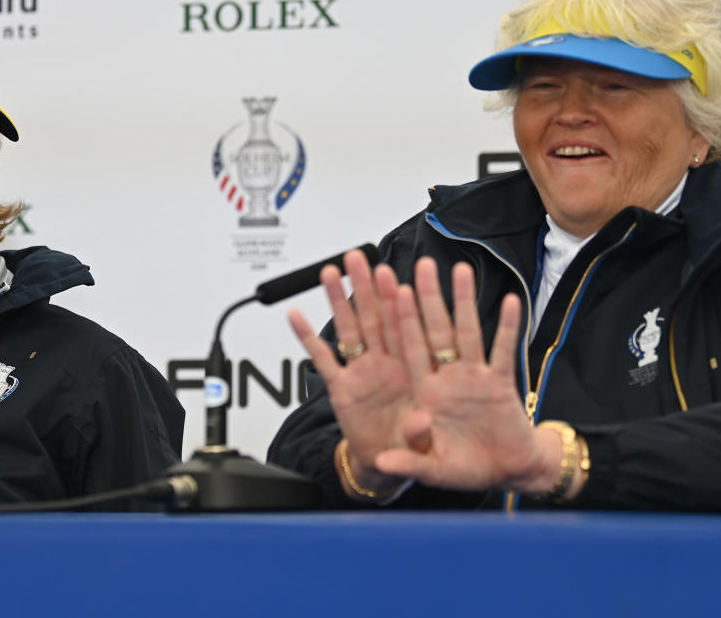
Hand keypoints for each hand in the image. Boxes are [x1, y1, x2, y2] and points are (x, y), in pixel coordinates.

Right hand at [288, 249, 412, 492]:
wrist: (389, 463)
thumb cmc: (413, 445)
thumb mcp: (423, 444)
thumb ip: (420, 432)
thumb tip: (419, 422)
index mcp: (412, 371)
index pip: (405, 330)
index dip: (398, 302)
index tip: (392, 276)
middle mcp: (386, 365)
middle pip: (375, 318)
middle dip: (366, 287)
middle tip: (359, 258)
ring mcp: (362, 373)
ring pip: (350, 329)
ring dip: (339, 300)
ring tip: (330, 272)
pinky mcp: (341, 388)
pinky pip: (322, 358)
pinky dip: (308, 338)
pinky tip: (297, 315)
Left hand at [373, 258, 560, 494]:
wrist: (506, 472)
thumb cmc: (466, 468)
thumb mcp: (432, 469)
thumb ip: (409, 463)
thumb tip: (382, 463)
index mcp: (426, 393)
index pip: (409, 350)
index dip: (402, 321)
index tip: (393, 291)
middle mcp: (447, 379)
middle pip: (435, 331)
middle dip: (428, 298)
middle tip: (421, 264)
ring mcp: (473, 378)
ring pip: (467, 332)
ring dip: (465, 302)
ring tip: (461, 269)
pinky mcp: (500, 383)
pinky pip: (504, 351)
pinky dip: (509, 327)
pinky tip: (513, 301)